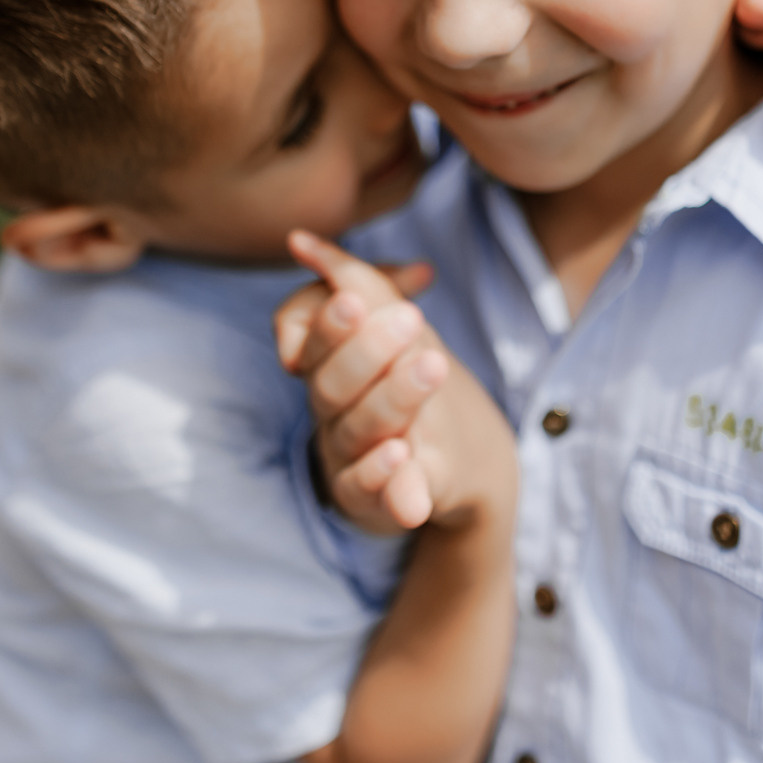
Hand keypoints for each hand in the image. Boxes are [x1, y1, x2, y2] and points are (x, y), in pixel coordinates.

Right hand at [277, 231, 514, 534]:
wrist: (459, 458)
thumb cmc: (412, 383)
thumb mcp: (402, 331)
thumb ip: (380, 288)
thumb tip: (386, 262)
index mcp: (327, 361)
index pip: (304, 336)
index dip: (325, 321)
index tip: (356, 301)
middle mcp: (330, 409)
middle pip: (330, 382)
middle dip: (367, 351)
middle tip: (410, 319)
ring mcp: (349, 456)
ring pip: (356, 430)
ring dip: (392, 398)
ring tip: (430, 368)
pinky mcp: (377, 501)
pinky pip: (367, 492)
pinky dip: (383, 478)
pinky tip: (403, 456)